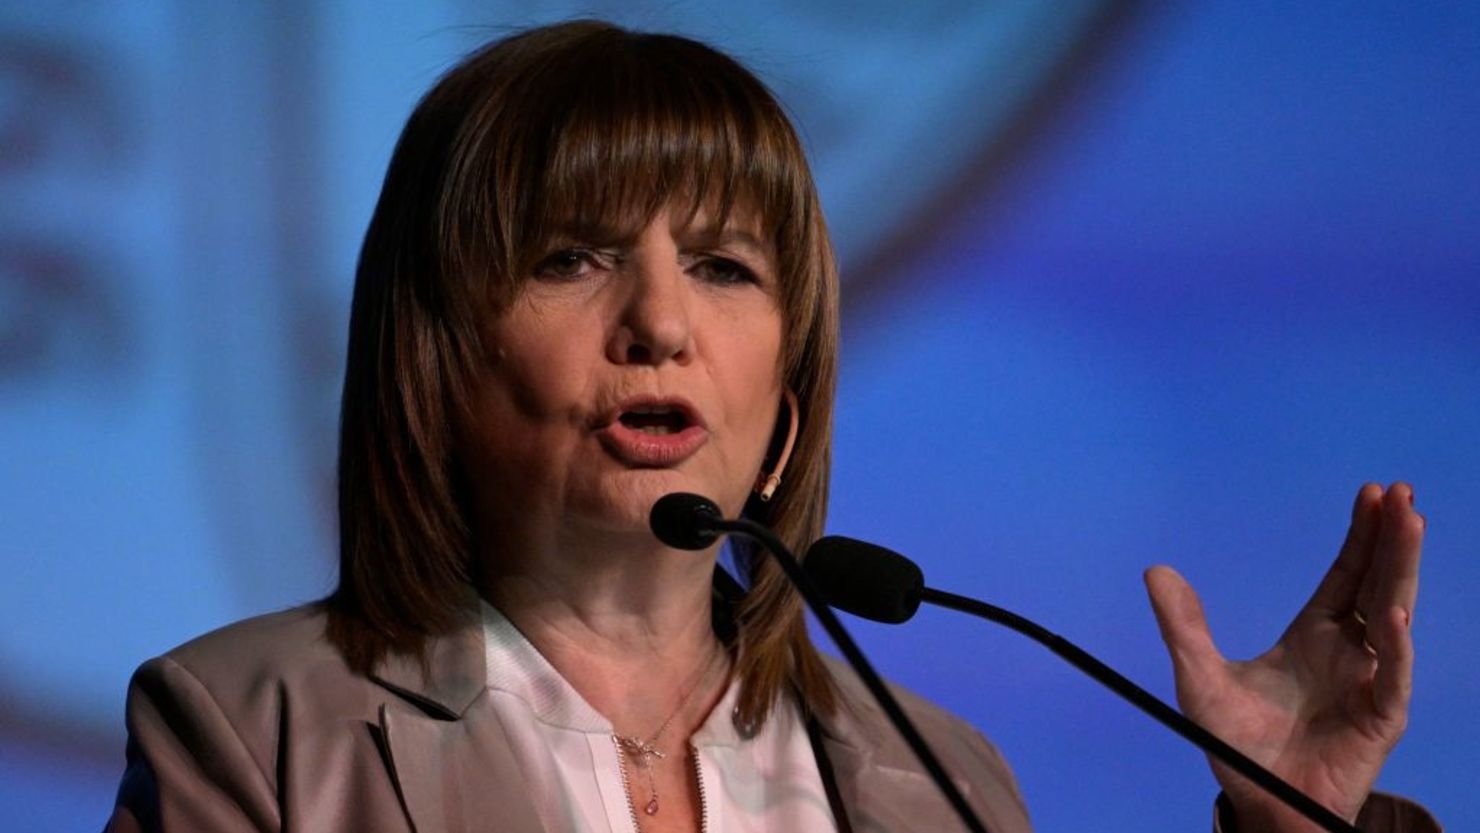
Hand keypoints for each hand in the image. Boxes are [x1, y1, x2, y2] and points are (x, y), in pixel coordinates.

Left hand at [1144, 483, 1422, 831]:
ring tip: (1411, 523)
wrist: (1259, 803)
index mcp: (1315, 635)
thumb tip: (1155, 570)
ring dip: (1401, 569)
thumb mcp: (1198, 677)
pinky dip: (1392, 645)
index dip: (1361, 535)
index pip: (1346, 573)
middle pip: (1376, 581)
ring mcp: (1369, 681)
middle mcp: (1349, 651)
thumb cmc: (1235, 744)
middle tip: (1401, 492)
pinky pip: (1391, 676)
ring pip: (1393, 613)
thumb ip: (1182, 626)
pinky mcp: (1380, 718)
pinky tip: (1390, 612)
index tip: (1372, 493)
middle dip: (1392, 538)